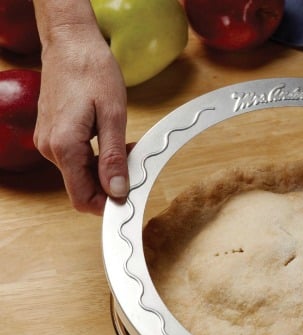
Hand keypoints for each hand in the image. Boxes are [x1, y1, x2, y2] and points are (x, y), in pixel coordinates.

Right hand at [33, 6, 129, 214]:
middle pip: (82, 188)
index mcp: (64, 147)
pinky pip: (76, 159)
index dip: (108, 206)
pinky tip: (112, 141)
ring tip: (127, 147)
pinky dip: (97, 158)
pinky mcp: (53, 134)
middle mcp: (50, 148)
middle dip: (112, 184)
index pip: (83, 198)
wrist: (71, 42)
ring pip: (81, 174)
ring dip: (106, 170)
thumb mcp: (113, 115)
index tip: (131, 199)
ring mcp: (48, 141)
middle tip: (135, 163)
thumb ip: (114, 158)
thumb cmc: (91, 70)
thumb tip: (118, 191)